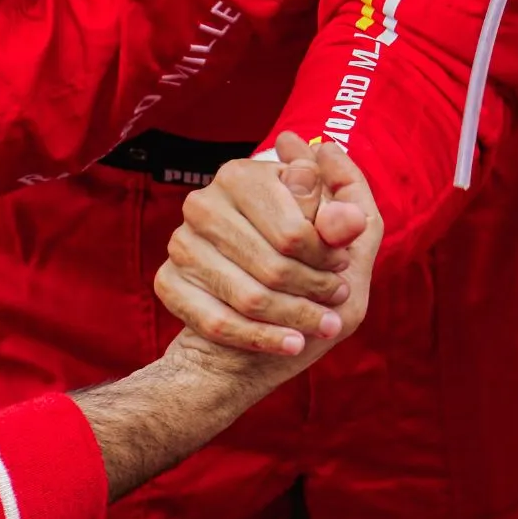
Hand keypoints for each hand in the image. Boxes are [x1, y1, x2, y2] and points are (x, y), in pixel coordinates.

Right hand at [158, 134, 380, 363]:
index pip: (293, 230)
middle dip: (313, 288)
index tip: (342, 265)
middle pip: (272, 265)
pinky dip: (262, 339)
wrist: (244, 314)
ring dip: (295, 317)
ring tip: (323, 325)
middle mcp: (203, 204)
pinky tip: (292, 343)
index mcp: (242, 175)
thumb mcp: (336, 235)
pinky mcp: (168, 282)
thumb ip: (349, 219)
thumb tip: (349, 218)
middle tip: (336, 299)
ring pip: (251, 297)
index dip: (326, 254)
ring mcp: (181, 244)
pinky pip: (218, 323)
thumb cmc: (299, 260)